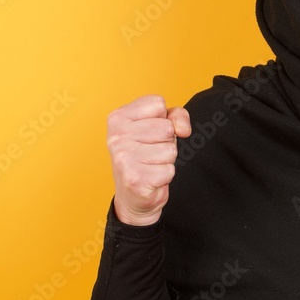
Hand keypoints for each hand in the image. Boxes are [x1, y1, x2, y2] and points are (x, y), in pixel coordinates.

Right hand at [106, 95, 190, 225]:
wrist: (134, 195)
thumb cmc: (147, 155)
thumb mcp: (161, 126)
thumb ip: (176, 115)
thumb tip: (183, 130)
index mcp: (118, 117)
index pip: (158, 103)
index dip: (163, 118)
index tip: (151, 132)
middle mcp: (116, 136)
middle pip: (166, 128)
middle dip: (166, 141)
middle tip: (152, 152)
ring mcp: (123, 158)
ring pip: (170, 150)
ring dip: (166, 160)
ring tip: (151, 164)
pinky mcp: (134, 179)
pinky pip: (169, 170)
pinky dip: (165, 176)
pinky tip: (151, 178)